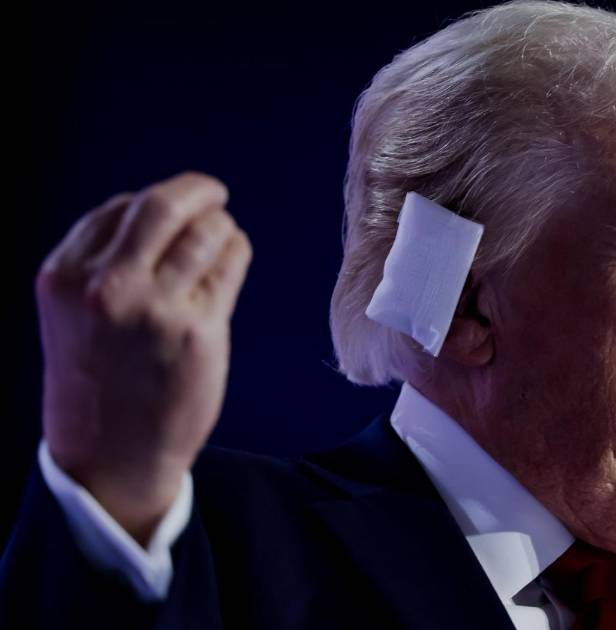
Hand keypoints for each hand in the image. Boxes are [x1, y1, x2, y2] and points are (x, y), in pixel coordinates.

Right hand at [36, 172, 251, 543]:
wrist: (109, 454)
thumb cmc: (98, 378)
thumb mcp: (74, 313)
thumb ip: (104, 263)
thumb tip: (162, 210)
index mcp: (64, 276)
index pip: (118, 208)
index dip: (150, 203)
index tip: (171, 212)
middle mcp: (105, 287)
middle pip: (162, 205)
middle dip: (196, 190)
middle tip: (214, 193)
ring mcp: (154, 308)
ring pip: (205, 232)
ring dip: (221, 226)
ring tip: (223, 237)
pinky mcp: (198, 330)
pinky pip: (229, 265)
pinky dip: (236, 251)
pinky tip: (232, 258)